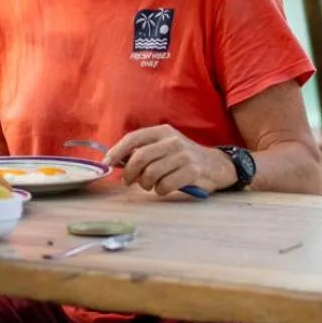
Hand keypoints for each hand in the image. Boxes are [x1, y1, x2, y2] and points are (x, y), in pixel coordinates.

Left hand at [103, 125, 233, 199]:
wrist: (215, 165)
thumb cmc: (182, 159)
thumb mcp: (164, 147)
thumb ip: (143, 151)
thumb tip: (115, 161)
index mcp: (162, 131)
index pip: (133, 138)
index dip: (116, 151)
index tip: (106, 163)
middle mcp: (172, 141)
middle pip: (140, 157)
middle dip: (129, 173)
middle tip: (128, 181)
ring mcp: (184, 155)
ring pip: (151, 173)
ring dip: (146, 184)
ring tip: (150, 185)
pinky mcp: (192, 171)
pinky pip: (165, 185)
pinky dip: (160, 190)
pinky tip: (164, 188)